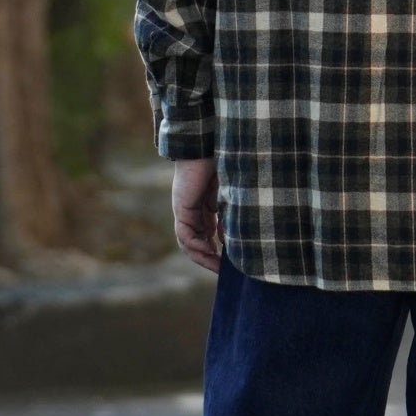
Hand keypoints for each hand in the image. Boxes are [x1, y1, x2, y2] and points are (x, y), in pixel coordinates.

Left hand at [171, 156, 222, 272]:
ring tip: (217, 266)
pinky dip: (197, 245)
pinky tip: (211, 250)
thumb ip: (230, 215)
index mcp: (203, 208)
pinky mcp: (182, 208)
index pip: (206, 236)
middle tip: (223, 271)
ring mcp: (185, 210)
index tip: (229, 263)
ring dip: (202, 256)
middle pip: (195, 243)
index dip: (216, 251)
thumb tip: (233, 238)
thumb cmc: (223, 163)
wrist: (208, 144)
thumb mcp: (230, 195)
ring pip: (188, 242)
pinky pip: (186, 234)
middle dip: (209, 259)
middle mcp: (191, 211)